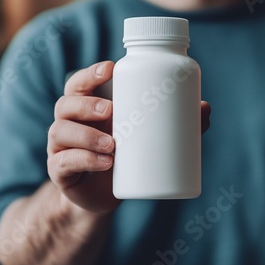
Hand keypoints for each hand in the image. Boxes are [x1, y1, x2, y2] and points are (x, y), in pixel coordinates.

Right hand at [47, 61, 210, 213]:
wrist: (104, 195)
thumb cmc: (125, 156)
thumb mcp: (145, 137)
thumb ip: (174, 123)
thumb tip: (205, 108)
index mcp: (86, 107)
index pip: (80, 82)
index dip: (90, 73)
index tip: (110, 69)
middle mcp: (69, 122)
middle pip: (66, 102)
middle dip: (87, 103)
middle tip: (112, 109)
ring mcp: (60, 146)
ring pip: (61, 131)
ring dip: (86, 135)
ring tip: (113, 144)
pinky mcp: (59, 171)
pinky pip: (63, 162)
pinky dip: (84, 160)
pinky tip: (105, 163)